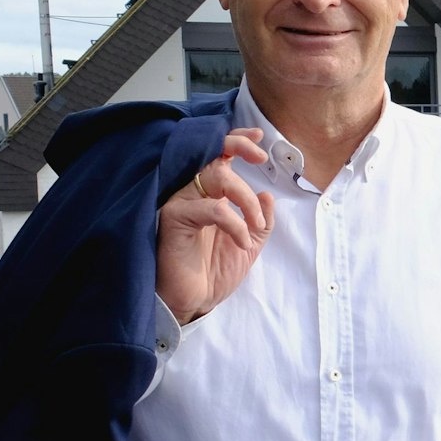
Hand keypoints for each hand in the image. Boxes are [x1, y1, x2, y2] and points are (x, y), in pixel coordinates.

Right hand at [158, 129, 275, 324]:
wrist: (193, 302)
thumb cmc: (213, 272)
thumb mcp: (249, 243)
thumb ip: (262, 219)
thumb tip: (267, 192)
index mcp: (209, 194)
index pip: (219, 156)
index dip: (237, 141)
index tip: (260, 138)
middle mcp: (192, 192)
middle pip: (212, 154)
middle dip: (239, 147)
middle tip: (261, 157)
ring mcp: (180, 202)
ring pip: (217, 177)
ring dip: (247, 199)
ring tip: (257, 225)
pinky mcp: (174, 217)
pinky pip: (213, 208)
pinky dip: (236, 222)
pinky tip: (242, 240)